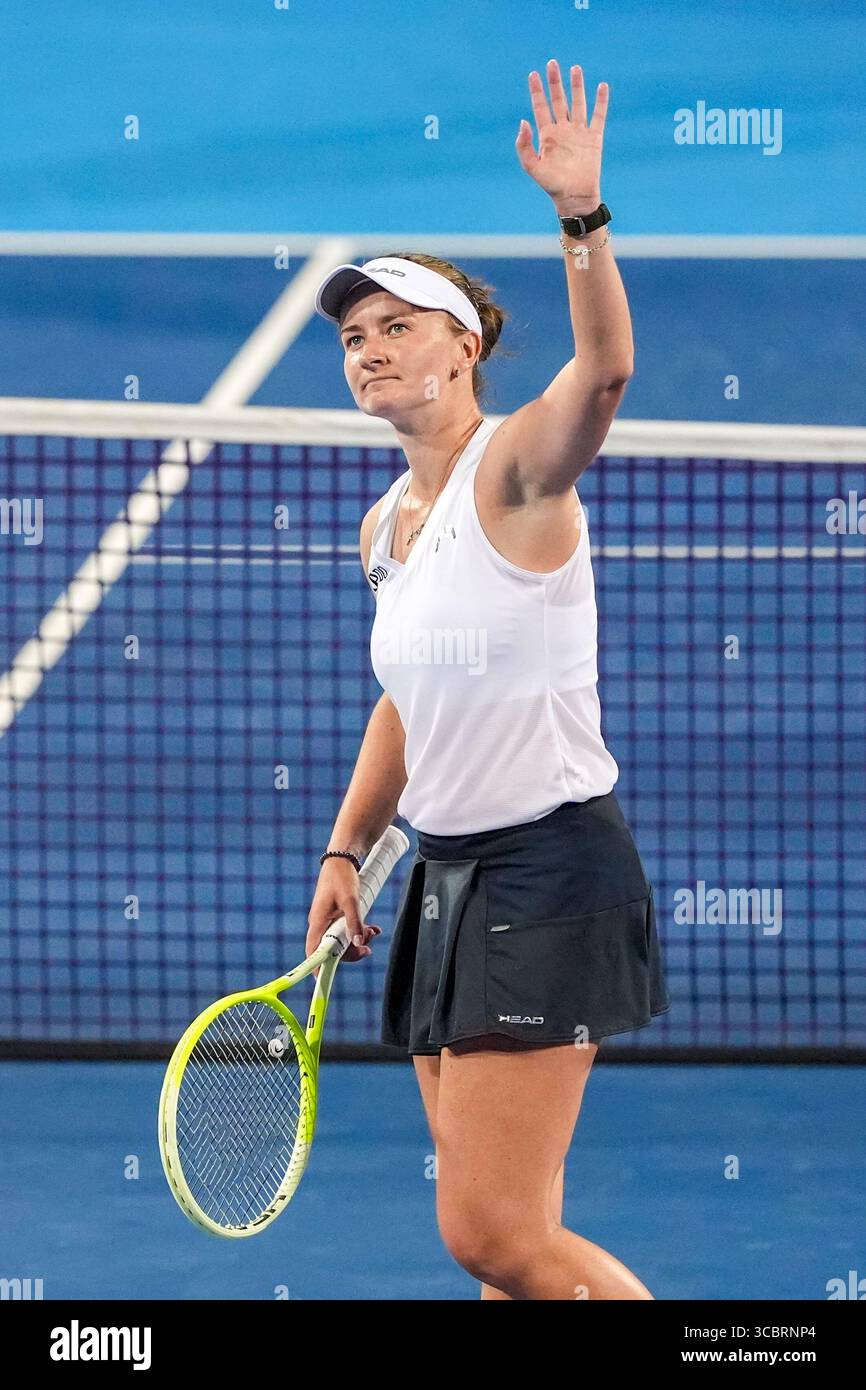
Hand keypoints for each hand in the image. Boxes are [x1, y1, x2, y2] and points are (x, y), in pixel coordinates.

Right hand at [306, 859, 381, 969]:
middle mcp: (320, 923)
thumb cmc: (342, 877)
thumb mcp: (351, 900)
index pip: (314, 951)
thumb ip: (354, 922)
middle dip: (350, 951)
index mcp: (318, 922)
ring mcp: (327, 919)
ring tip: (374, 932)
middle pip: (331, 949)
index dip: (318, 968)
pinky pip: (345, 929)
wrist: (342, 858)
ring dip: (357, 940)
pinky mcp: (336, 915)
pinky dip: (358, 930)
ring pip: (341, 939)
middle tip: (368, 948)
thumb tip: (358, 943)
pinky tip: (372, 928)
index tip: (324, 981)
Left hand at [516, 59, 607, 212]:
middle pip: (558, 100)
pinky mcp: (594, 138)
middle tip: (552, 63)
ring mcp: (579, 133)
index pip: (541, 107)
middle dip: (555, 82)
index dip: (537, 91)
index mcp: (547, 135)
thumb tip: (523, 121)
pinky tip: (602, 86)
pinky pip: (598, 116)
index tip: (533, 74)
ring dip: (576, 86)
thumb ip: (523, 146)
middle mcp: (563, 130)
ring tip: (575, 68)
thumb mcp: (532, 167)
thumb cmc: (552, 185)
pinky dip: (601, 101)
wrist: (574, 197)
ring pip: (578, 103)